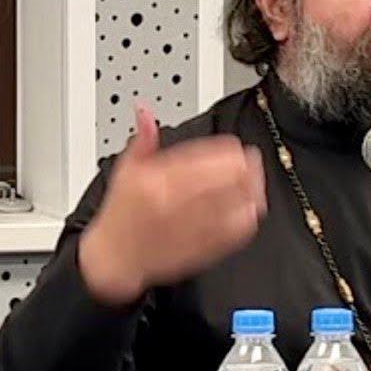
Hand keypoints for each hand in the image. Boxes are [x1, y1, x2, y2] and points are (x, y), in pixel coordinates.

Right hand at [77, 102, 267, 304]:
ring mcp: (194, 225)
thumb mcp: (126, 170)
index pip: (210, 157)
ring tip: (254, 182)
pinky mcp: (202, 246)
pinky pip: (236, 232)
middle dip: (246, 166)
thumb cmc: (121, 215)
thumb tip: (145, 112)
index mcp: (161, 179)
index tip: (235, 148)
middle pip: (231, 177)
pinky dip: (248, 218)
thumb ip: (144, 139)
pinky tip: (249, 210)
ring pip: (239, 203)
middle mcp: (180, 201)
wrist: (115, 258)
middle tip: (250, 161)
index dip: (230, 149)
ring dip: (252, 189)